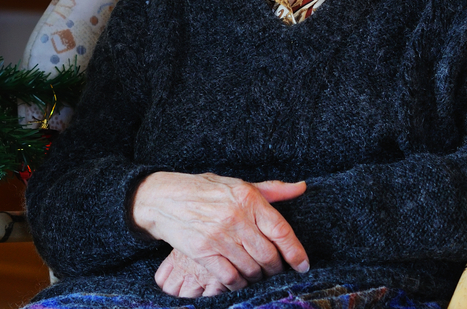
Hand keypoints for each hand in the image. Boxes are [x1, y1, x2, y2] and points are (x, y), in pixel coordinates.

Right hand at [132, 172, 308, 295]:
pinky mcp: (203, 252)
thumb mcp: (238, 184)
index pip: (281, 231)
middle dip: (276, 268)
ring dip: (257, 276)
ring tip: (256, 273)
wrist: (164, 199)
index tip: (303, 265)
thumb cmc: (204, 190)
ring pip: (251, 269)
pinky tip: (239, 279)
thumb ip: (271, 189)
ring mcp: (219, 236)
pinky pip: (230, 277)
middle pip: (269, 255)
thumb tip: (301, 188)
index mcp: (248, 198)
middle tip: (275, 269)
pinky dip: (238, 283)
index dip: (296, 252)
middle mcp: (236, 217)